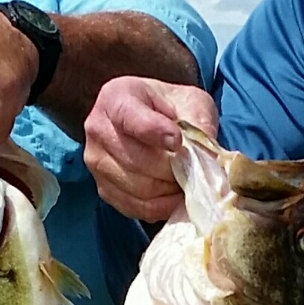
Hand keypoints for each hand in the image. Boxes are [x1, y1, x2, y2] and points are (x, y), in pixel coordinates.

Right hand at [84, 77, 217, 220]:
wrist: (153, 119)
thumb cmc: (172, 107)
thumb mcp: (192, 102)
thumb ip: (199, 124)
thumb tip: (207, 158)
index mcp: (116, 97)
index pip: (133, 120)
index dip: (158, 133)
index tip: (179, 142)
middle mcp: (98, 129)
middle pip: (138, 161)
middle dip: (173, 169)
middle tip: (195, 169)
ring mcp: (96, 162)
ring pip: (140, 188)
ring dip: (170, 190)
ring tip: (186, 180)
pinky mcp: (103, 188)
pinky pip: (136, 207)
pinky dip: (161, 206)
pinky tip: (174, 195)